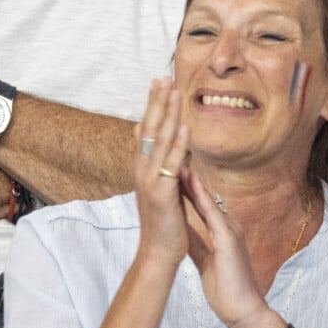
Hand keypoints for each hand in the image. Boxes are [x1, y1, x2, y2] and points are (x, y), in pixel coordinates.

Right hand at [133, 77, 188, 265]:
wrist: (158, 252)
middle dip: (157, 100)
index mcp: (143, 166)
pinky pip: (171, 163)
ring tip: (174, 90)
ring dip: (168, 113)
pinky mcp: (161, 192)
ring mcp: (150, 179)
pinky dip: (178, 143)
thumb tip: (164, 145)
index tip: (158, 82)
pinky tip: (185, 126)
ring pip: (160, 139)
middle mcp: (142, 168)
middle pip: (150, 127)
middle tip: (163, 76)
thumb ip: (159, 164)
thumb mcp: (158, 187)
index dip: (152, 104)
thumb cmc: (162, 219)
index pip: (147, 128)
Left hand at [181, 172, 270, 327]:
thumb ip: (197, 245)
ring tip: (179, 164)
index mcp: (223, 232)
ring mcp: (230, 230)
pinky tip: (191, 185)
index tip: (173, 175)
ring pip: (207, 201)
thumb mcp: (205, 262)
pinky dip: (200, 197)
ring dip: (193, 183)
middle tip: (173, 161)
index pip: (201, 205)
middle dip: (188, 180)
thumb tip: (182, 233)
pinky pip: (212, 213)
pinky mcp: (228, 239)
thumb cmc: (227, 290)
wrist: (244, 312)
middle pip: (204, 198)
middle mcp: (228, 226)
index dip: (187, 190)